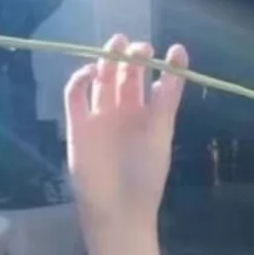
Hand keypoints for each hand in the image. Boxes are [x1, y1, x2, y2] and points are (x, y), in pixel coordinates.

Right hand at [64, 33, 186, 226]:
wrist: (117, 210)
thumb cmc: (144, 175)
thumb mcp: (161, 132)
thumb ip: (167, 97)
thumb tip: (179, 55)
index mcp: (149, 116)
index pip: (155, 82)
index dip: (162, 65)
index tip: (173, 50)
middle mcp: (125, 113)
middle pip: (126, 75)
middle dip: (133, 57)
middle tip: (140, 47)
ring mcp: (100, 116)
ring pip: (102, 79)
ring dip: (108, 60)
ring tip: (119, 45)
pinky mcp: (77, 124)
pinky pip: (75, 95)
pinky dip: (80, 79)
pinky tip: (92, 71)